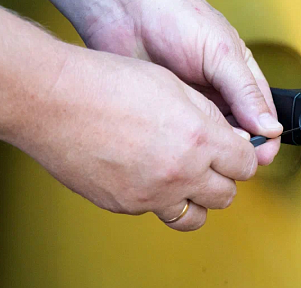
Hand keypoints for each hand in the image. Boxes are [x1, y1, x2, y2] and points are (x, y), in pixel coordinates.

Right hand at [18, 45, 258, 230]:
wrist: (54, 101)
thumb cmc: (107, 84)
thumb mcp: (173, 86)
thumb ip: (209, 116)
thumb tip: (229, 135)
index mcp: (198, 138)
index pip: (246, 164)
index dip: (245, 154)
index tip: (238, 149)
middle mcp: (179, 173)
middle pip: (226, 195)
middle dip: (225, 177)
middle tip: (215, 160)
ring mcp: (150, 195)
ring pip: (194, 216)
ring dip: (198, 198)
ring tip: (187, 175)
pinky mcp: (124, 205)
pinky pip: (156, 211)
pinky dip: (160, 197)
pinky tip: (148, 171)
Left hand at [74, 0, 283, 164]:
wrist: (122, 7)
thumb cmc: (173, 14)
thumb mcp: (219, 51)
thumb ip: (244, 90)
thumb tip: (270, 126)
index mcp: (239, 73)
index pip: (262, 114)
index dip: (265, 137)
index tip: (261, 157)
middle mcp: (218, 89)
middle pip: (239, 131)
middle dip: (238, 149)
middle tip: (231, 162)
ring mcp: (190, 102)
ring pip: (210, 138)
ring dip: (211, 149)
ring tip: (206, 156)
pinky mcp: (164, 111)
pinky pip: (180, 136)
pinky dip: (184, 146)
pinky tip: (182, 149)